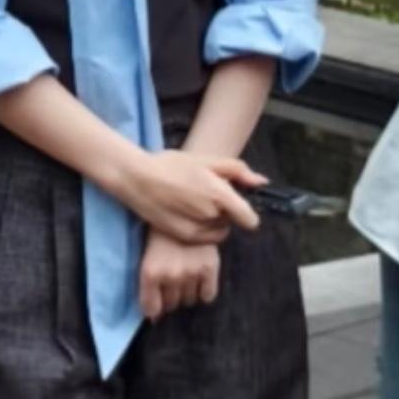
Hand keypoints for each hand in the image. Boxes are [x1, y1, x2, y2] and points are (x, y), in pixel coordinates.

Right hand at [120, 148, 263, 241]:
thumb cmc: (171, 165)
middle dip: (225, 210)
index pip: (250, 219)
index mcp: (220, 194)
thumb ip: (237, 170)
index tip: (237, 203)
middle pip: (232, 221)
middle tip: (204, 195)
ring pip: (219, 230)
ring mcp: (197, 229)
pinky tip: (186, 214)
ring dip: (213, 220)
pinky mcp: (184, 237)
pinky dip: (202, 229)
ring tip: (193, 204)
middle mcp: (211, 215)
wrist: (137, 178)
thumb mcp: (206, 160)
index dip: (246, 211)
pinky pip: (205, 238)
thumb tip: (261, 182)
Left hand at [140, 232, 220, 320]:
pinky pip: (208, 295)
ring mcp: (192, 272)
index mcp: (150, 272)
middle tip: (172, 283)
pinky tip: (200, 279)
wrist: (184, 208)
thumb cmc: (160, 232)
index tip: (157, 306)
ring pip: (189, 301)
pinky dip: (204, 291)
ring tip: (186, 276)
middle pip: (171, 305)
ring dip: (186, 293)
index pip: (151, 309)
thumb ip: (148, 284)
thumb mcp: (146, 255)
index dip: (154, 309)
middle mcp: (171, 275)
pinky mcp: (210, 267)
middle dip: (170, 298)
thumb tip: (154, 317)